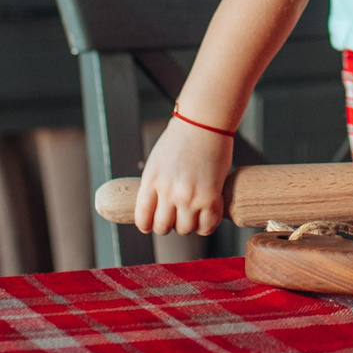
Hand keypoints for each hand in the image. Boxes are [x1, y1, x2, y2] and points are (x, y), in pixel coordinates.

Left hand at [135, 117, 232, 235]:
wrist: (204, 122)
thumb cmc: (182, 138)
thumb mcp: (157, 162)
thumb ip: (155, 185)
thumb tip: (157, 208)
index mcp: (151, 181)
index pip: (142, 218)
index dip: (147, 225)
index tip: (152, 223)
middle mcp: (168, 192)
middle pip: (163, 228)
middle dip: (169, 224)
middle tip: (177, 215)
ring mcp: (189, 196)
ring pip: (185, 229)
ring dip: (189, 224)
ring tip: (194, 212)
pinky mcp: (211, 197)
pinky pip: (207, 226)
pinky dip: (207, 225)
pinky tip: (207, 215)